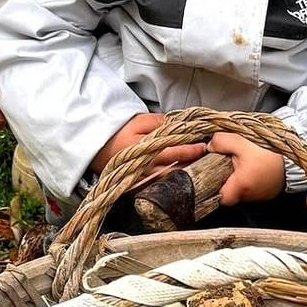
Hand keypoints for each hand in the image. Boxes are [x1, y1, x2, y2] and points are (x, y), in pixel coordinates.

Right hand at [90, 110, 206, 175]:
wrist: (97, 149)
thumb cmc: (118, 133)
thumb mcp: (138, 120)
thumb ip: (159, 122)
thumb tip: (178, 125)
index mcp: (146, 149)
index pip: (175, 151)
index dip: (192, 150)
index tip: (204, 146)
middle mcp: (146, 167)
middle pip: (176, 169)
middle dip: (194, 165)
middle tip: (209, 159)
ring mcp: (144, 179)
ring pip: (170, 179)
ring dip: (186, 174)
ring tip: (200, 168)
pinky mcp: (140, 185)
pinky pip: (160, 185)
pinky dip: (174, 182)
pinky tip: (184, 178)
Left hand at [212, 130, 285, 205]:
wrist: (294, 153)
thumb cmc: (270, 151)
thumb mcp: (240, 140)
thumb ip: (220, 142)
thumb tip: (210, 146)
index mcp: (240, 186)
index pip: (218, 197)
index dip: (213, 186)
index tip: (213, 174)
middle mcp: (250, 196)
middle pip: (230, 193)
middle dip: (227, 179)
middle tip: (229, 163)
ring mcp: (261, 196)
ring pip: (242, 191)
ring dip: (240, 179)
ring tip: (245, 163)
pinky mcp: (268, 193)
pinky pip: (254, 189)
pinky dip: (251, 179)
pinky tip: (255, 167)